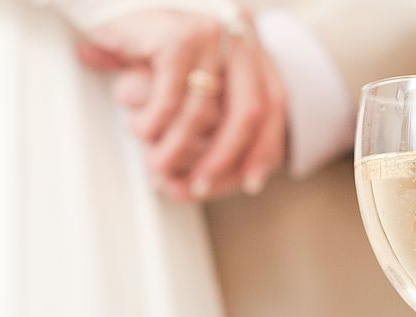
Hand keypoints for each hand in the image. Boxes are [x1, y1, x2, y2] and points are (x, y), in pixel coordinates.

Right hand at [79, 8, 286, 200]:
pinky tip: (142, 128)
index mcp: (247, 40)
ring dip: (178, 151)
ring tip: (157, 165)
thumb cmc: (140, 37)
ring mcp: (210, 30)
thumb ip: (197, 120)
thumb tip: (189, 181)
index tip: (250, 182)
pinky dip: (155, 124)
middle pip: (250, 113)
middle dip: (223, 161)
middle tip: (197, 186)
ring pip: (205, 113)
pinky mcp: (178, 34)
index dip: (266, 147)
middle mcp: (237, 31)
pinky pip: (171, 100)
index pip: (274, 102)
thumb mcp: (182, 77)